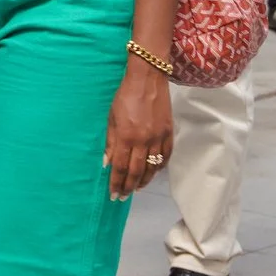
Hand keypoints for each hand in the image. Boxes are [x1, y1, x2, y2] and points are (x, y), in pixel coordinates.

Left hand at [104, 63, 172, 200]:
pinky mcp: (169, 133)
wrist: (148, 78)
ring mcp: (158, 137)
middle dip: (128, 187)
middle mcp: (143, 140)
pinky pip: (165, 156)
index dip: (117, 183)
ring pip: (152, 167)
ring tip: (136, 188)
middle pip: (136, 171)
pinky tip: (152, 173)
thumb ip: (110, 142)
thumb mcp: (111, 117)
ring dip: (144, 181)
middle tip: (123, 197)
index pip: (120, 167)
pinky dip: (159, 168)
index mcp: (126, 136)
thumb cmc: (125, 96)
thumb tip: (106, 163)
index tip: (113, 194)